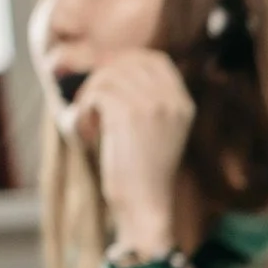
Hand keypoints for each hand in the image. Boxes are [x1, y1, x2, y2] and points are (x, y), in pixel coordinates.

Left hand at [64, 50, 192, 255]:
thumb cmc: (142, 175)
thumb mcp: (156, 132)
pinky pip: (98, 93)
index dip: (125, 63)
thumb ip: (146, 101)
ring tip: (87, 120)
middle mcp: (172, 100)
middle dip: (102, 78)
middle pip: (127, 62)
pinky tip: (86, 131)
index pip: (154, 59)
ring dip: (89, 95)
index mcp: (183, 103)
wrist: (145, 207)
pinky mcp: (129, 116)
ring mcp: (153, 106)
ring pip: (108, 76)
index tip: (106, 82)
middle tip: (90, 103)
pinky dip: (84, 109)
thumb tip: (110, 69)